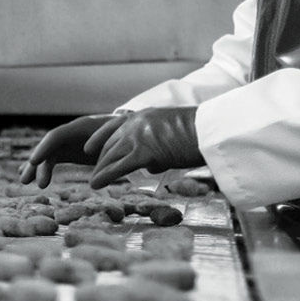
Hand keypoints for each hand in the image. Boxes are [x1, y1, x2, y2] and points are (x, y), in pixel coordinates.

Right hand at [18, 114, 118, 187]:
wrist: (129, 129)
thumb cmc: (127, 132)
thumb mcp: (122, 137)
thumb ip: (112, 150)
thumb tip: (103, 168)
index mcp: (82, 126)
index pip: (56, 135)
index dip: (43, 148)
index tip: (33, 161)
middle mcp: (70, 132)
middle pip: (47, 146)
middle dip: (36, 163)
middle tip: (26, 180)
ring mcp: (67, 141)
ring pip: (46, 154)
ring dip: (34, 167)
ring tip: (23, 182)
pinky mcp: (68, 151)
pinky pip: (50, 160)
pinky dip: (41, 168)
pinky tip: (29, 178)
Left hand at [89, 107, 204, 188]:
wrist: (211, 130)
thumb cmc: (201, 132)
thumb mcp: (172, 131)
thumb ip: (158, 145)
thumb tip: (151, 165)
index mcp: (143, 116)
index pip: (113, 126)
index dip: (99, 139)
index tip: (88, 148)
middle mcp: (136, 124)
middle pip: (111, 144)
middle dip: (102, 159)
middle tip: (96, 171)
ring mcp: (138, 137)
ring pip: (111, 156)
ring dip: (100, 170)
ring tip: (94, 182)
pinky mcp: (144, 153)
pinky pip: (118, 167)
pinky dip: (104, 176)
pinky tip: (96, 184)